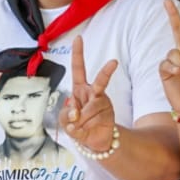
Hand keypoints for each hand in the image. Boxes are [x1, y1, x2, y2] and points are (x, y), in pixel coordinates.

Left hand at [63, 34, 119, 153]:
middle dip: (107, 71)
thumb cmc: (77, 125)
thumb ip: (67, 114)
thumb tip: (77, 113)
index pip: (78, 68)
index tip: (79, 38)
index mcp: (80, 89)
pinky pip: (93, 119)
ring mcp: (102, 102)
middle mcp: (93, 92)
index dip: (78, 53)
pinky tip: (85, 129)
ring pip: (89, 109)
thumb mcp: (65, 119)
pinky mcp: (108, 114)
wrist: (93, 141)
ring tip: (79, 127)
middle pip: (101, 80)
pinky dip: (84, 127)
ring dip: (80, 121)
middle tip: (114, 62)